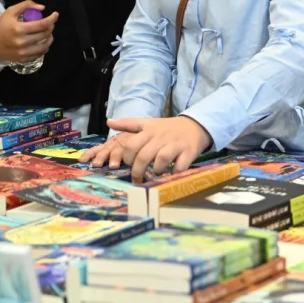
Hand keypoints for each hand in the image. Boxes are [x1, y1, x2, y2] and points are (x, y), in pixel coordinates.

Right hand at [0, 0, 58, 62]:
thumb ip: (26, 5)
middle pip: (45, 34)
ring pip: (45, 46)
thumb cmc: (1, 25)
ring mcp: (22, 52)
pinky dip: (44, 47)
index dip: (52, 19)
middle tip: (49, 23)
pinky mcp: (23, 59)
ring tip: (47, 33)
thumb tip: (42, 8)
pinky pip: (40, 54)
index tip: (55, 14)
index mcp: (18, 29)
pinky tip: (41, 41)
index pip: (42, 24)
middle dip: (50, 27)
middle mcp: (21, 42)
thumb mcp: (10, 11)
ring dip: (49, 38)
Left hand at [80, 116, 212, 182]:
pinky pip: (179, 165)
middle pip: (144, 156)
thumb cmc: (167, 128)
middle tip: (137, 179)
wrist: (195, 125)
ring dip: (156, 171)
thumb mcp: (148, 123)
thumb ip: (128, 124)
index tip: (129, 165)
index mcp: (149, 131)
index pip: (131, 145)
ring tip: (156, 174)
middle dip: (138, 172)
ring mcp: (176, 144)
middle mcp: (161, 137)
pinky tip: (171, 174)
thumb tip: (108, 122)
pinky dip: (174, 173)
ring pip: (161, 159)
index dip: (127, 159)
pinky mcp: (189, 152)